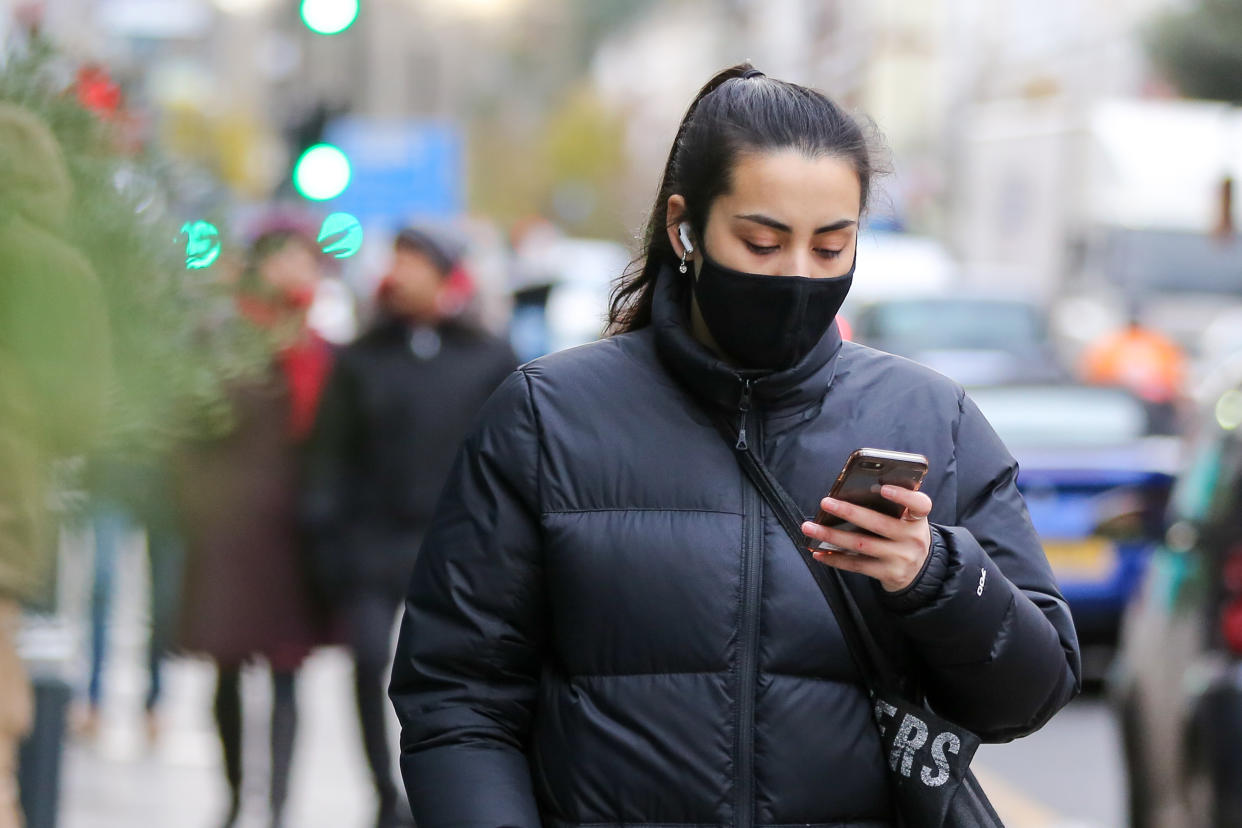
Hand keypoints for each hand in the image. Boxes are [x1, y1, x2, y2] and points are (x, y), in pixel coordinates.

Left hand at [800, 486, 933, 592]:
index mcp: (917, 519)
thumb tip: (849, 493)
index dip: (902, 496)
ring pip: (861, 544)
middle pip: (878, 523)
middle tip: (825, 503)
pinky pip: (857, 565)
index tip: (882, 487)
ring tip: (810, 527)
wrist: (919, 572)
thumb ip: (891, 507)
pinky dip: (835, 558)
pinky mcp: (889, 574)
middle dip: (848, 512)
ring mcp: (901, 558)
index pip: (920, 504)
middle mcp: (913, 538)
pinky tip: (818, 552)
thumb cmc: (904, 535)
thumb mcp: (908, 520)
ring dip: (832, 536)